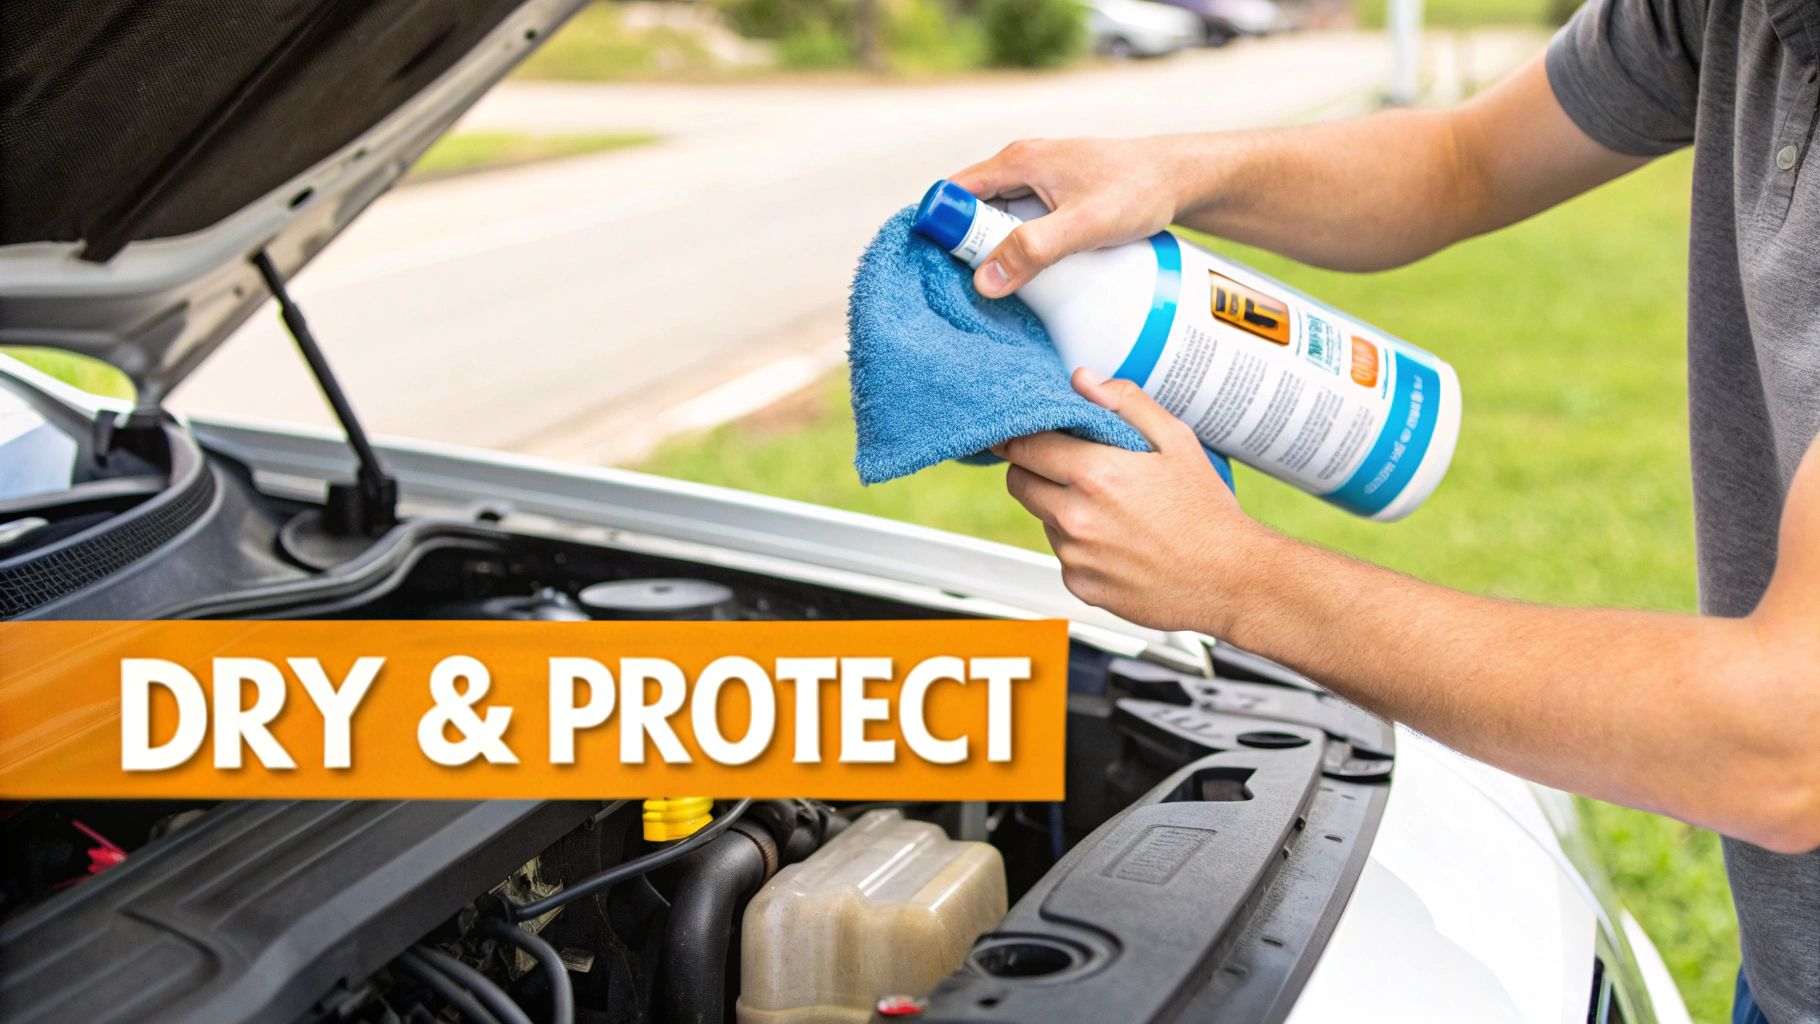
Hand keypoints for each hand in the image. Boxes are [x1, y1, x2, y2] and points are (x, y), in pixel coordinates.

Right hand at [950, 137, 1184, 297]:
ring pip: (998, 222)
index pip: (953, 194)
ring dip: (998, 253)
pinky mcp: (1056, 199)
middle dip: (970, 250)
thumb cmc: (1139, 190)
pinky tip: (1035, 277)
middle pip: (972, 212)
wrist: (1181, 178)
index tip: (947, 268)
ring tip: (1008, 290)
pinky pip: (1023, 226)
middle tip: (985, 289)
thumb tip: (985, 281)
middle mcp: (1022, 166)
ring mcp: (1039, 182)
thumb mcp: (1085, 224)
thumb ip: (1036, 248)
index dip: (942, 230)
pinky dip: (1022, 250)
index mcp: (1017, 161)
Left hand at [994, 369, 1264, 631]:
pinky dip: (1081, 547)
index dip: (1020, 438)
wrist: (1230, 580)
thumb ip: (1126, 403)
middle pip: (1019, 483)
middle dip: (1035, 470)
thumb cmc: (1207, 512)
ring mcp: (1076, 556)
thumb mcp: (1177, 442)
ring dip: (1061, 510)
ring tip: (1113, 511)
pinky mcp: (1081, 586)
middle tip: (1069, 468)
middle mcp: (1076, 518)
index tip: (1024, 436)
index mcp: (1095, 474)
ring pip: (1043, 520)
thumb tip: (1083, 381)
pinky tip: (1120, 543)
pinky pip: (1064, 556)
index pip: (1024, 447)